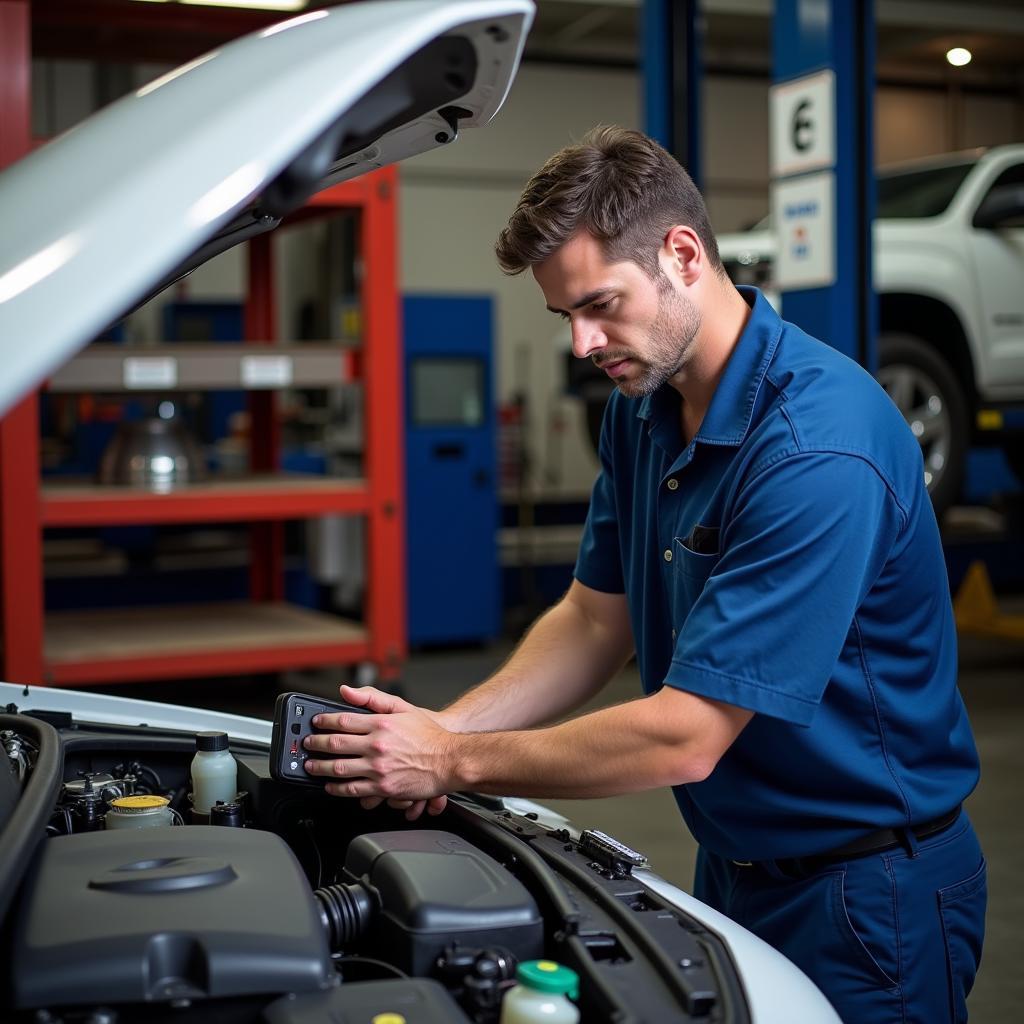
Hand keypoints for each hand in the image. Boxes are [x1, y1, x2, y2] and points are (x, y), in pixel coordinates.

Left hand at [303, 684, 456, 811]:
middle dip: (315, 745)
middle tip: (307, 744)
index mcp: (380, 724)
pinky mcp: (383, 788)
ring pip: (339, 769)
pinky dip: (338, 788)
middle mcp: (377, 745)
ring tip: (311, 766)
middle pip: (335, 745)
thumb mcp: (403, 708)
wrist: (449, 761)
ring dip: (320, 768)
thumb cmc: (429, 736)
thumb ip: (373, 698)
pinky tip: (331, 786)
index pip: (342, 720)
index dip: (324, 721)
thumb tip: (348, 692)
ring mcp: (379, 768)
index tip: (316, 723)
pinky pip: (353, 789)